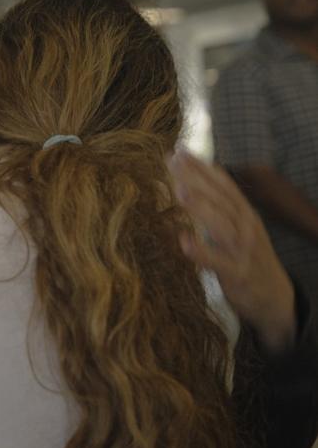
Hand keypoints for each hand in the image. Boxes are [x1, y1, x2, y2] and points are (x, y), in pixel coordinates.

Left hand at [168, 151, 295, 352]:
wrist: (274, 297)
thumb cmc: (247, 256)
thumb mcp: (238, 226)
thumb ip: (220, 204)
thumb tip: (198, 177)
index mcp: (244, 213)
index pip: (222, 184)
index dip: (202, 167)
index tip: (179, 151)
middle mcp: (245, 227)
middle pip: (220, 198)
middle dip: (196, 178)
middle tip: (172, 161)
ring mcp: (242, 250)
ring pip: (221, 224)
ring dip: (200, 207)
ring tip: (179, 190)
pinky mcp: (237, 273)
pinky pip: (218, 261)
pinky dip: (201, 251)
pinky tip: (183, 241)